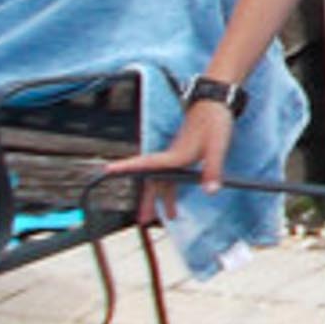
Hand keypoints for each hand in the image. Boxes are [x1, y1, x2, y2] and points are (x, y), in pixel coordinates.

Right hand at [103, 88, 236, 221]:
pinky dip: (173, 187)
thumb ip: (213, 170)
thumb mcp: (217, 147)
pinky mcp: (182, 153)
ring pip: (163, 179)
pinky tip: (176, 196)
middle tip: (143, 219)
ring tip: (168, 216)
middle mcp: (171, 156)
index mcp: (174, 154)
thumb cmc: (214, 122)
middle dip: (148, 200)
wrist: (216, 103)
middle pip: (153, 180)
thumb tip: (210, 191)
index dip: (127, 167)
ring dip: (163, 197)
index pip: (147, 164)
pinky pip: (172, 175)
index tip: (107, 169)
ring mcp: (175, 155)